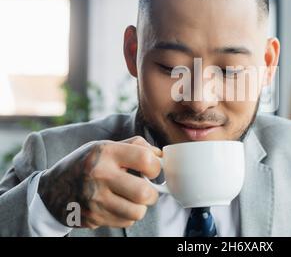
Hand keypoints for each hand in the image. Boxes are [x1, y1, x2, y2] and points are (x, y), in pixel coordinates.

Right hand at [38, 136, 161, 228]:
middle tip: (147, 190)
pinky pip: (125, 222)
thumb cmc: (86, 164)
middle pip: (144, 193)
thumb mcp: (105, 146)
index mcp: (105, 152)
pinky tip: (118, 205)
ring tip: (132, 199)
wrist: (51, 190)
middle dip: (152, 193)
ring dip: (140, 207)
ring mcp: (94, 199)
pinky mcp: (93, 218)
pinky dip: (127, 216)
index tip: (152, 171)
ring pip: (137, 212)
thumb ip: (134, 146)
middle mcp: (99, 175)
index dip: (156, 167)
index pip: (145, 159)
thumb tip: (160, 155)